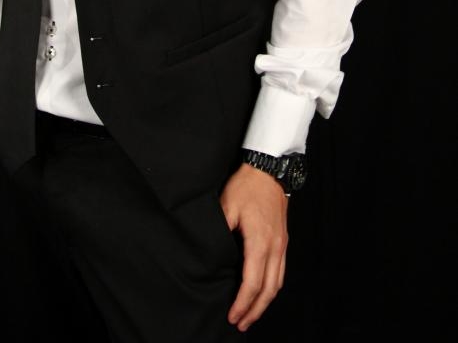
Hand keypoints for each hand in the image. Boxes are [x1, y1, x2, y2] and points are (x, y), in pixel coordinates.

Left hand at [219, 162, 287, 331]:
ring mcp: (282, 245)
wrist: (269, 170)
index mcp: (260, 241)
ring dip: (265, 303)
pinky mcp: (283, 241)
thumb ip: (220, 231)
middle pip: (268, 290)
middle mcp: (275, 247)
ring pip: (277, 283)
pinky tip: (262, 292)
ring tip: (251, 314)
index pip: (252, 282)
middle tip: (241, 324)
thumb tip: (211, 255)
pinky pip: (281, 272)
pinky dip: (272, 288)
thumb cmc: (246, 186)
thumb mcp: (226, 206)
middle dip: (255, 311)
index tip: (232, 316)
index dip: (242, 303)